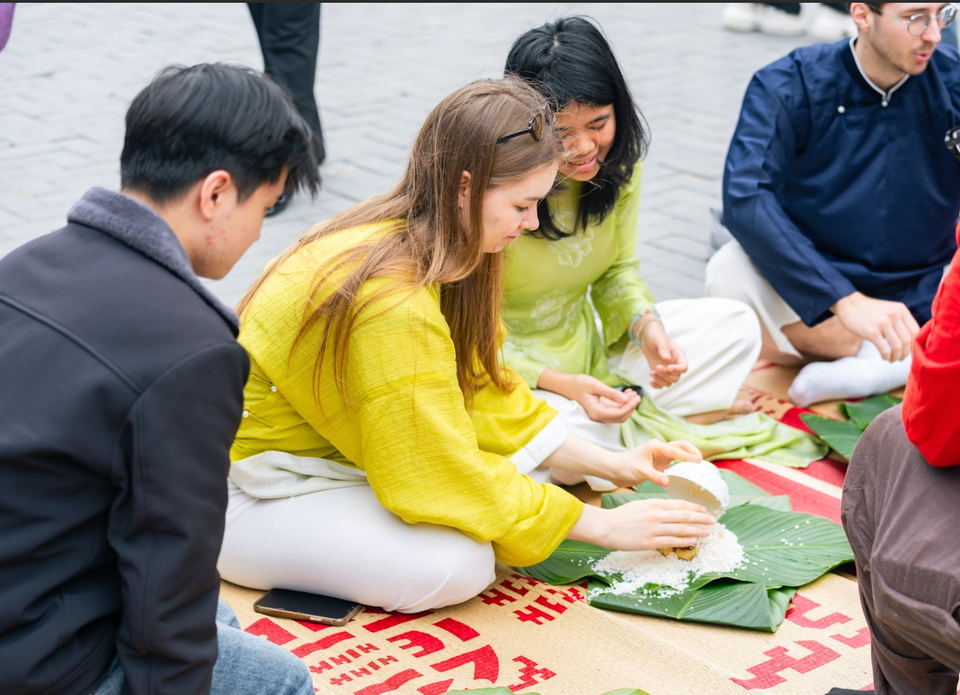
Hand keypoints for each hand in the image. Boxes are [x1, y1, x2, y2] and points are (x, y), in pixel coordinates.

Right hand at [538, 369, 639, 423]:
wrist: (565, 384)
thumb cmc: (578, 383)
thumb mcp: (595, 385)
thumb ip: (611, 393)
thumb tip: (626, 399)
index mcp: (597, 412)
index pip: (619, 413)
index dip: (630, 406)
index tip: (637, 396)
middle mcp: (597, 416)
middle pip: (620, 417)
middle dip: (631, 407)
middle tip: (637, 395)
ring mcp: (597, 414)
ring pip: (617, 414)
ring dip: (626, 405)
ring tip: (632, 393)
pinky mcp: (598, 410)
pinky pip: (612, 410)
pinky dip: (620, 404)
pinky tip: (625, 394)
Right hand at [569, 499, 714, 550]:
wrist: (606, 527)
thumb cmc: (621, 516)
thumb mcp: (639, 505)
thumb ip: (655, 507)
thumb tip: (671, 510)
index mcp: (653, 504)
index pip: (679, 504)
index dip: (694, 507)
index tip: (704, 510)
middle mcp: (656, 515)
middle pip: (684, 516)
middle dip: (701, 519)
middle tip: (712, 520)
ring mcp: (653, 529)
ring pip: (681, 529)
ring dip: (696, 531)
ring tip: (707, 533)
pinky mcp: (649, 542)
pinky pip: (672, 541)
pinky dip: (684, 541)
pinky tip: (693, 541)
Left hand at [601, 440, 702, 487]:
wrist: (613, 469)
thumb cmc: (624, 467)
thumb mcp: (639, 472)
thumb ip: (654, 476)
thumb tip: (668, 482)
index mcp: (656, 447)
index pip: (676, 450)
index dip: (689, 456)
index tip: (699, 462)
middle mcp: (660, 449)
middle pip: (682, 446)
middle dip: (693, 452)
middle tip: (702, 463)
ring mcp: (660, 456)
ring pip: (680, 453)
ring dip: (690, 458)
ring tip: (699, 469)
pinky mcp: (659, 464)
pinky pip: (675, 462)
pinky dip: (683, 466)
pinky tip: (688, 475)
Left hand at [638, 320, 686, 387]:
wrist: (648, 336)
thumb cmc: (656, 335)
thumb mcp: (659, 339)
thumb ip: (663, 348)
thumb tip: (667, 359)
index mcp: (678, 355)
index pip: (683, 367)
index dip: (677, 370)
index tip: (668, 368)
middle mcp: (674, 364)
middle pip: (676, 377)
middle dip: (666, 375)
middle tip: (656, 367)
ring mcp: (667, 369)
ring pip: (669, 382)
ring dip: (660, 380)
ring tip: (651, 372)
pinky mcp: (659, 372)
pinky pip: (661, 383)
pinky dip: (657, 385)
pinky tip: (650, 381)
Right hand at [832, 292, 919, 361]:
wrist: (849, 304)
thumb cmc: (870, 310)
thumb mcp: (889, 310)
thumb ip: (900, 320)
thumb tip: (911, 340)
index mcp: (901, 310)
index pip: (916, 331)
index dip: (915, 345)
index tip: (911, 352)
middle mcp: (894, 315)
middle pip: (907, 341)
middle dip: (906, 353)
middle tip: (901, 358)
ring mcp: (883, 324)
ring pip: (898, 347)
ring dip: (897, 357)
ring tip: (892, 359)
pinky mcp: (872, 332)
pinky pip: (885, 349)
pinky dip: (887, 357)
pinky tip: (884, 357)